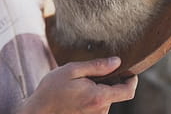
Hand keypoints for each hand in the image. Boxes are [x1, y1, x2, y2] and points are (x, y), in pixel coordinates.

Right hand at [17, 57, 137, 113]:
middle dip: (108, 82)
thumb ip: (97, 66)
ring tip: (78, 85)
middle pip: (115, 94)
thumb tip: (117, 61)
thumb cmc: (52, 90)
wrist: (38, 112)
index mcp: (99, 97)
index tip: (127, 71)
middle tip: (89, 74)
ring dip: (98, 91)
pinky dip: (91, 99)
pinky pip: (97, 107)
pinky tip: (76, 95)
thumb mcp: (72, 70)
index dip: (132, 80)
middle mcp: (100, 111)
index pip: (128, 91)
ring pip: (105, 100)